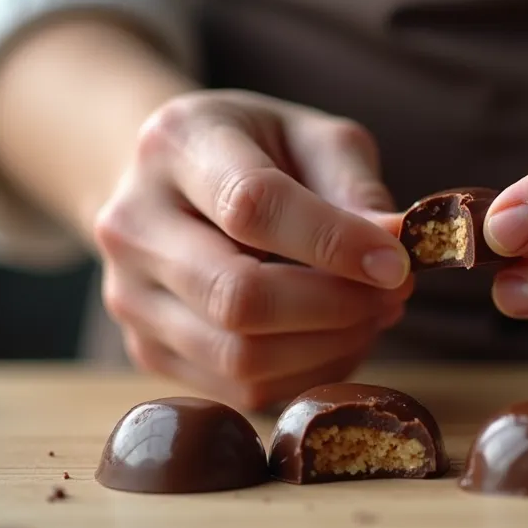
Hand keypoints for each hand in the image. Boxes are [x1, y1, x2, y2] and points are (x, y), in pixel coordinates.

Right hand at [93, 90, 413, 410]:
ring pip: (240, 356)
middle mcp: (133, 223)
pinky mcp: (147, 349)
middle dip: (337, 305)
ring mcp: (130, 296)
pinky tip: (337, 337)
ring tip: (374, 314)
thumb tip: (396, 245)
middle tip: (396, 294)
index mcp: (176, 144)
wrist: (172, 181)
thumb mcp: (311, 137)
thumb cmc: (258, 151)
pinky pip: (240, 390)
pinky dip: (307, 372)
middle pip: (237, 295)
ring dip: (330, 346)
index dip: (334, 243)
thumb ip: (353, 185)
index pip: (252, 206)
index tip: (398, 263)